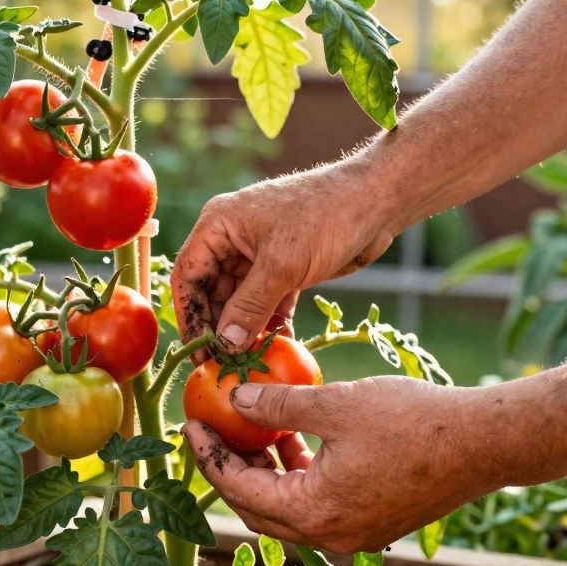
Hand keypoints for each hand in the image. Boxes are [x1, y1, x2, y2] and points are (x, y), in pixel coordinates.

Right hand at [171, 166, 398, 357]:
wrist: (377, 201)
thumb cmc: (325, 217)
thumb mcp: (282, 265)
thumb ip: (249, 306)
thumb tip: (224, 345)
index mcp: (219, 225)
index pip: (188, 276)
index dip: (190, 316)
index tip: (200, 352)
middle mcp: (232, 239)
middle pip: (211, 292)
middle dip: (219, 328)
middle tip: (225, 364)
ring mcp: (259, 254)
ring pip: (240, 301)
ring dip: (244, 329)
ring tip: (249, 361)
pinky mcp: (285, 267)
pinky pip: (267, 302)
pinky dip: (270, 322)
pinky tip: (275, 345)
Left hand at [183, 376, 493, 554]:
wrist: (484, 443)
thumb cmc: (415, 421)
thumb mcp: (337, 404)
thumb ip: (279, 404)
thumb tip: (236, 396)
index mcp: (315, 513)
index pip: (240, 489)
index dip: (210, 454)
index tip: (192, 423)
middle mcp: (330, 537)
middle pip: (257, 508)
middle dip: (229, 469)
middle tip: (211, 429)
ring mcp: (354, 535)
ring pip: (288, 509)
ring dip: (265, 472)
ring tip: (249, 427)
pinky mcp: (372, 524)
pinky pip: (317, 507)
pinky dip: (297, 476)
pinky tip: (294, 438)